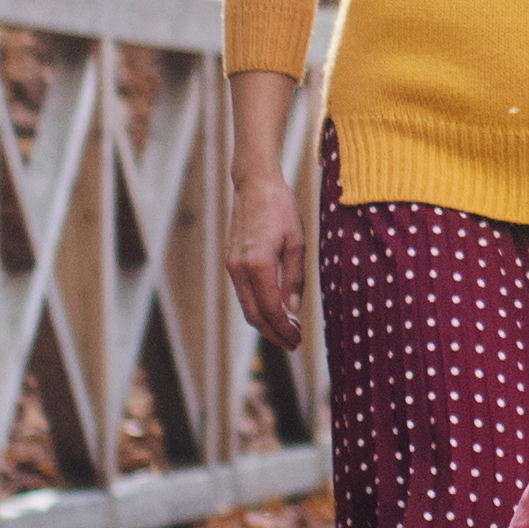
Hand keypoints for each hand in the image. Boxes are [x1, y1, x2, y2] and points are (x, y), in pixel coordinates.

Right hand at [225, 78, 310, 351]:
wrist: (255, 184)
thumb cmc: (281, 209)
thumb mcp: (297, 242)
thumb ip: (294, 279)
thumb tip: (293, 311)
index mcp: (258, 264)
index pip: (270, 310)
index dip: (284, 330)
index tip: (298, 341)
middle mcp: (239, 268)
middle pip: (254, 315)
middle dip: (274, 333)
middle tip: (294, 343)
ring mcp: (232, 265)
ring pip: (247, 306)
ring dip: (266, 322)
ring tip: (287, 330)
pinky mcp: (231, 261)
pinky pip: (244, 293)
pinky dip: (258, 306)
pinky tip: (275, 308)